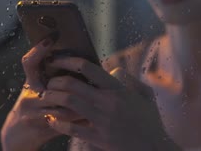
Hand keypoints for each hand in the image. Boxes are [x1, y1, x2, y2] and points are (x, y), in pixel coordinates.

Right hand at [0, 38, 83, 150]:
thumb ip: (58, 78)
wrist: (18, 136)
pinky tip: (87, 118)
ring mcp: (30, 110)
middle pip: (51, 84)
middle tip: (89, 81)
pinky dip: (76, 120)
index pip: (30, 62)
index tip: (51, 38)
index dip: (38, 50)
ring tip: (93, 102)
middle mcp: (28, 93)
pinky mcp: (37, 125)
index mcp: (32, 81)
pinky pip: (61, 121)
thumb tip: (89, 65)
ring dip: (79, 104)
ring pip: (61, 103)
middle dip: (72, 84)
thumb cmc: (37, 108)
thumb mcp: (42, 91)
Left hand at [40, 57, 180, 150]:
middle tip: (48, 82)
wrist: (155, 148)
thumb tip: (112, 70)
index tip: (56, 60)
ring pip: (68, 103)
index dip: (67, 60)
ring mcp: (102, 120)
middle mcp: (108, 102)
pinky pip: (71, 128)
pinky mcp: (98, 138)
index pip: (88, 67)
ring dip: (53, 98)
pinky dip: (57, 122)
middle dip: (55, 81)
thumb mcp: (143, 95)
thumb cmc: (149, 121)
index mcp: (117, 88)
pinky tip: (51, 119)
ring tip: (46, 97)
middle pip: (72, 84)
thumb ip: (127, 80)